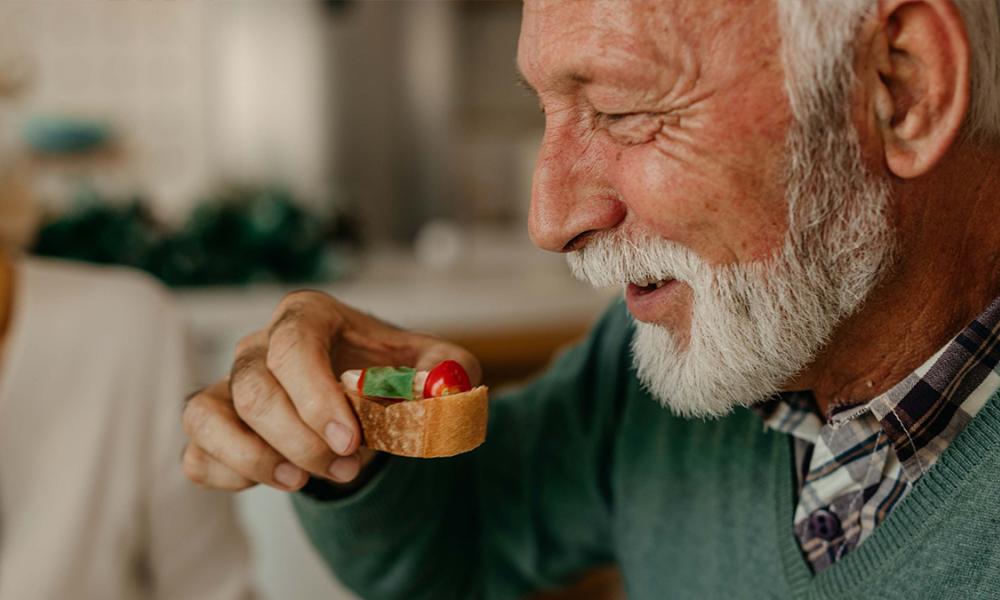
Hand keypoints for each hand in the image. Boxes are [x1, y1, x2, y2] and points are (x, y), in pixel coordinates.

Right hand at [181, 290, 480, 491]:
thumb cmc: (394, 375)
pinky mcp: (216, 427)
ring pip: (206, 417)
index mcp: (310, 316)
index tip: (351, 439)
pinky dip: (230, 476)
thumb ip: (448, 371)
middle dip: (302, 441)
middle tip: (347, 467)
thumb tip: (439, 389)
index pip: (294, 344)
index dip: (316, 397)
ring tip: (302, 481)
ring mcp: (231, 384)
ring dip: (256, 460)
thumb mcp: (436, 367)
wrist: (369, 400)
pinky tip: (280, 479)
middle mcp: (260, 344)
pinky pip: (196, 453)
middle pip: (254, 389)